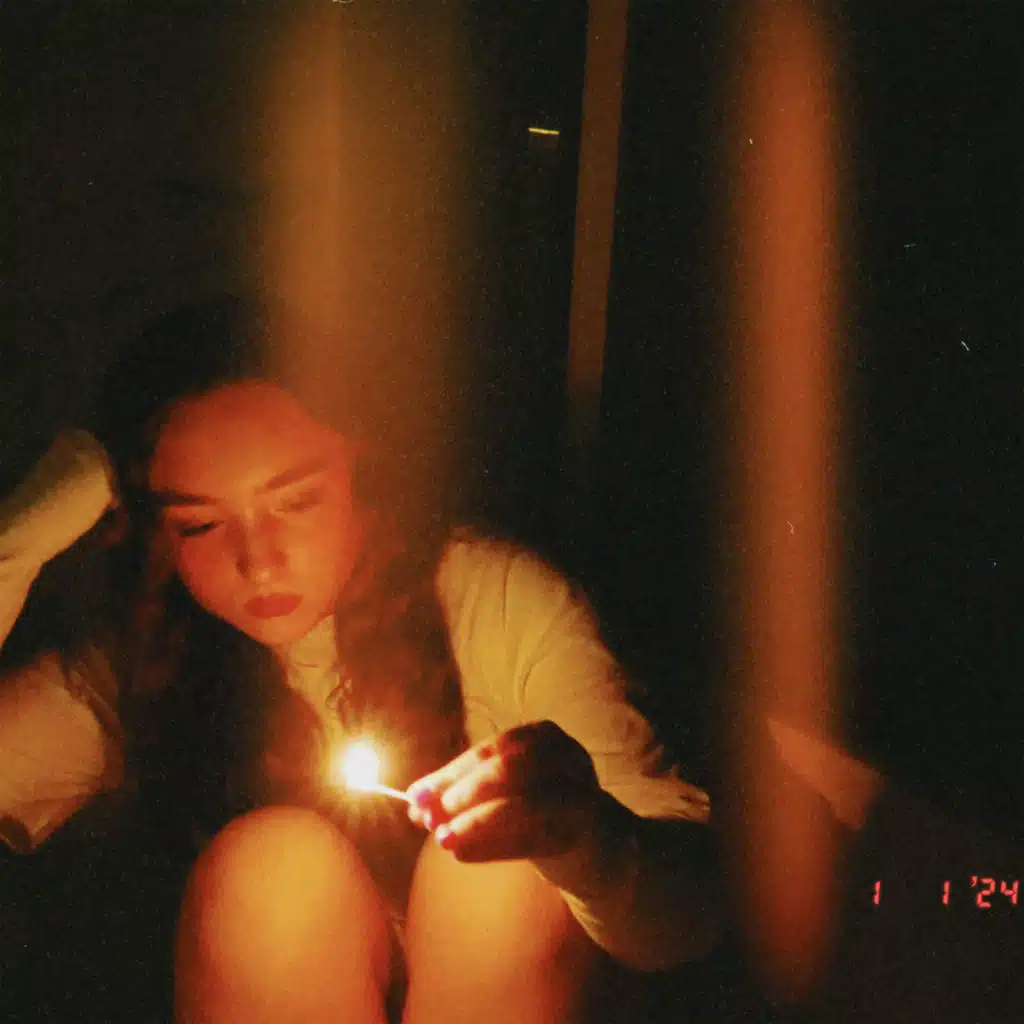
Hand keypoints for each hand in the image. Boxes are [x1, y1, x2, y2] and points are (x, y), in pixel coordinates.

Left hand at [406, 720, 602, 861]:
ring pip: (525, 803)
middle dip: (464, 792)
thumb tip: (415, 801)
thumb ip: (463, 792)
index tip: (415, 796)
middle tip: (429, 816)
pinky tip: (462, 855)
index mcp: (545, 737)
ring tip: (443, 838)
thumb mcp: (502, 793)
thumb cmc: (540, 811)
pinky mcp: (583, 834)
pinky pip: (534, 840)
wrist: (599, 845)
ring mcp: (580, 795)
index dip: (451, 773)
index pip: (492, 749)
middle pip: (510, 768)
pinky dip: (493, 848)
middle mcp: (567, 758)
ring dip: (477, 821)